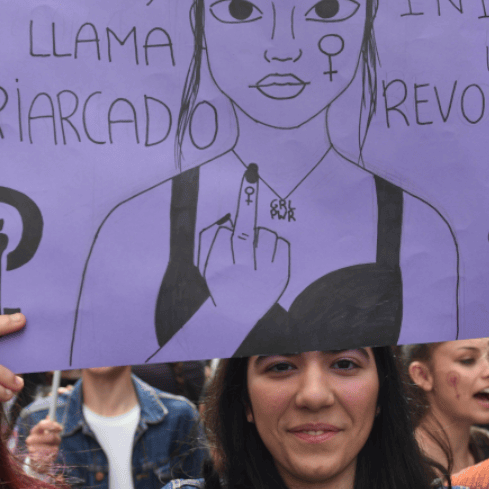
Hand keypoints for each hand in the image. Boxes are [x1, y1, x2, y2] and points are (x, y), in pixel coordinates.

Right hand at [24, 418, 62, 473]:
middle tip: (57, 441)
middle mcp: (30, 439)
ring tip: (52, 448)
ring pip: (53, 448)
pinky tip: (50, 454)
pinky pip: (51, 455)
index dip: (53, 424)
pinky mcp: (35, 459)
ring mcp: (31, 449)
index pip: (42, 424)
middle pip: (51, 437)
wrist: (38, 458)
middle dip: (57, 439)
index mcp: (34, 431)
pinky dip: (53, 455)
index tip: (60, 428)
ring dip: (55, 448)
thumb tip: (49, 415)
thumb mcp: (47, 432)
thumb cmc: (45, 442)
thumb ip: (50, 425)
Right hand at [197, 166, 290, 325]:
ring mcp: (264, 270)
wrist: (238, 316)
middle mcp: (242, 267)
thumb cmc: (221, 284)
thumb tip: (228, 222)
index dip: (238, 202)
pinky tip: (267, 263)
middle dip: (248, 198)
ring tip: (256, 258)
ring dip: (261, 240)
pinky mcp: (281, 273)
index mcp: (220, 264)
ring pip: (266, 234)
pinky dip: (275, 249)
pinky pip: (281, 244)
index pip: (224, 230)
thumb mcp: (207, 266)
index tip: (248, 176)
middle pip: (245, 226)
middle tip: (251, 172)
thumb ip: (212, 241)